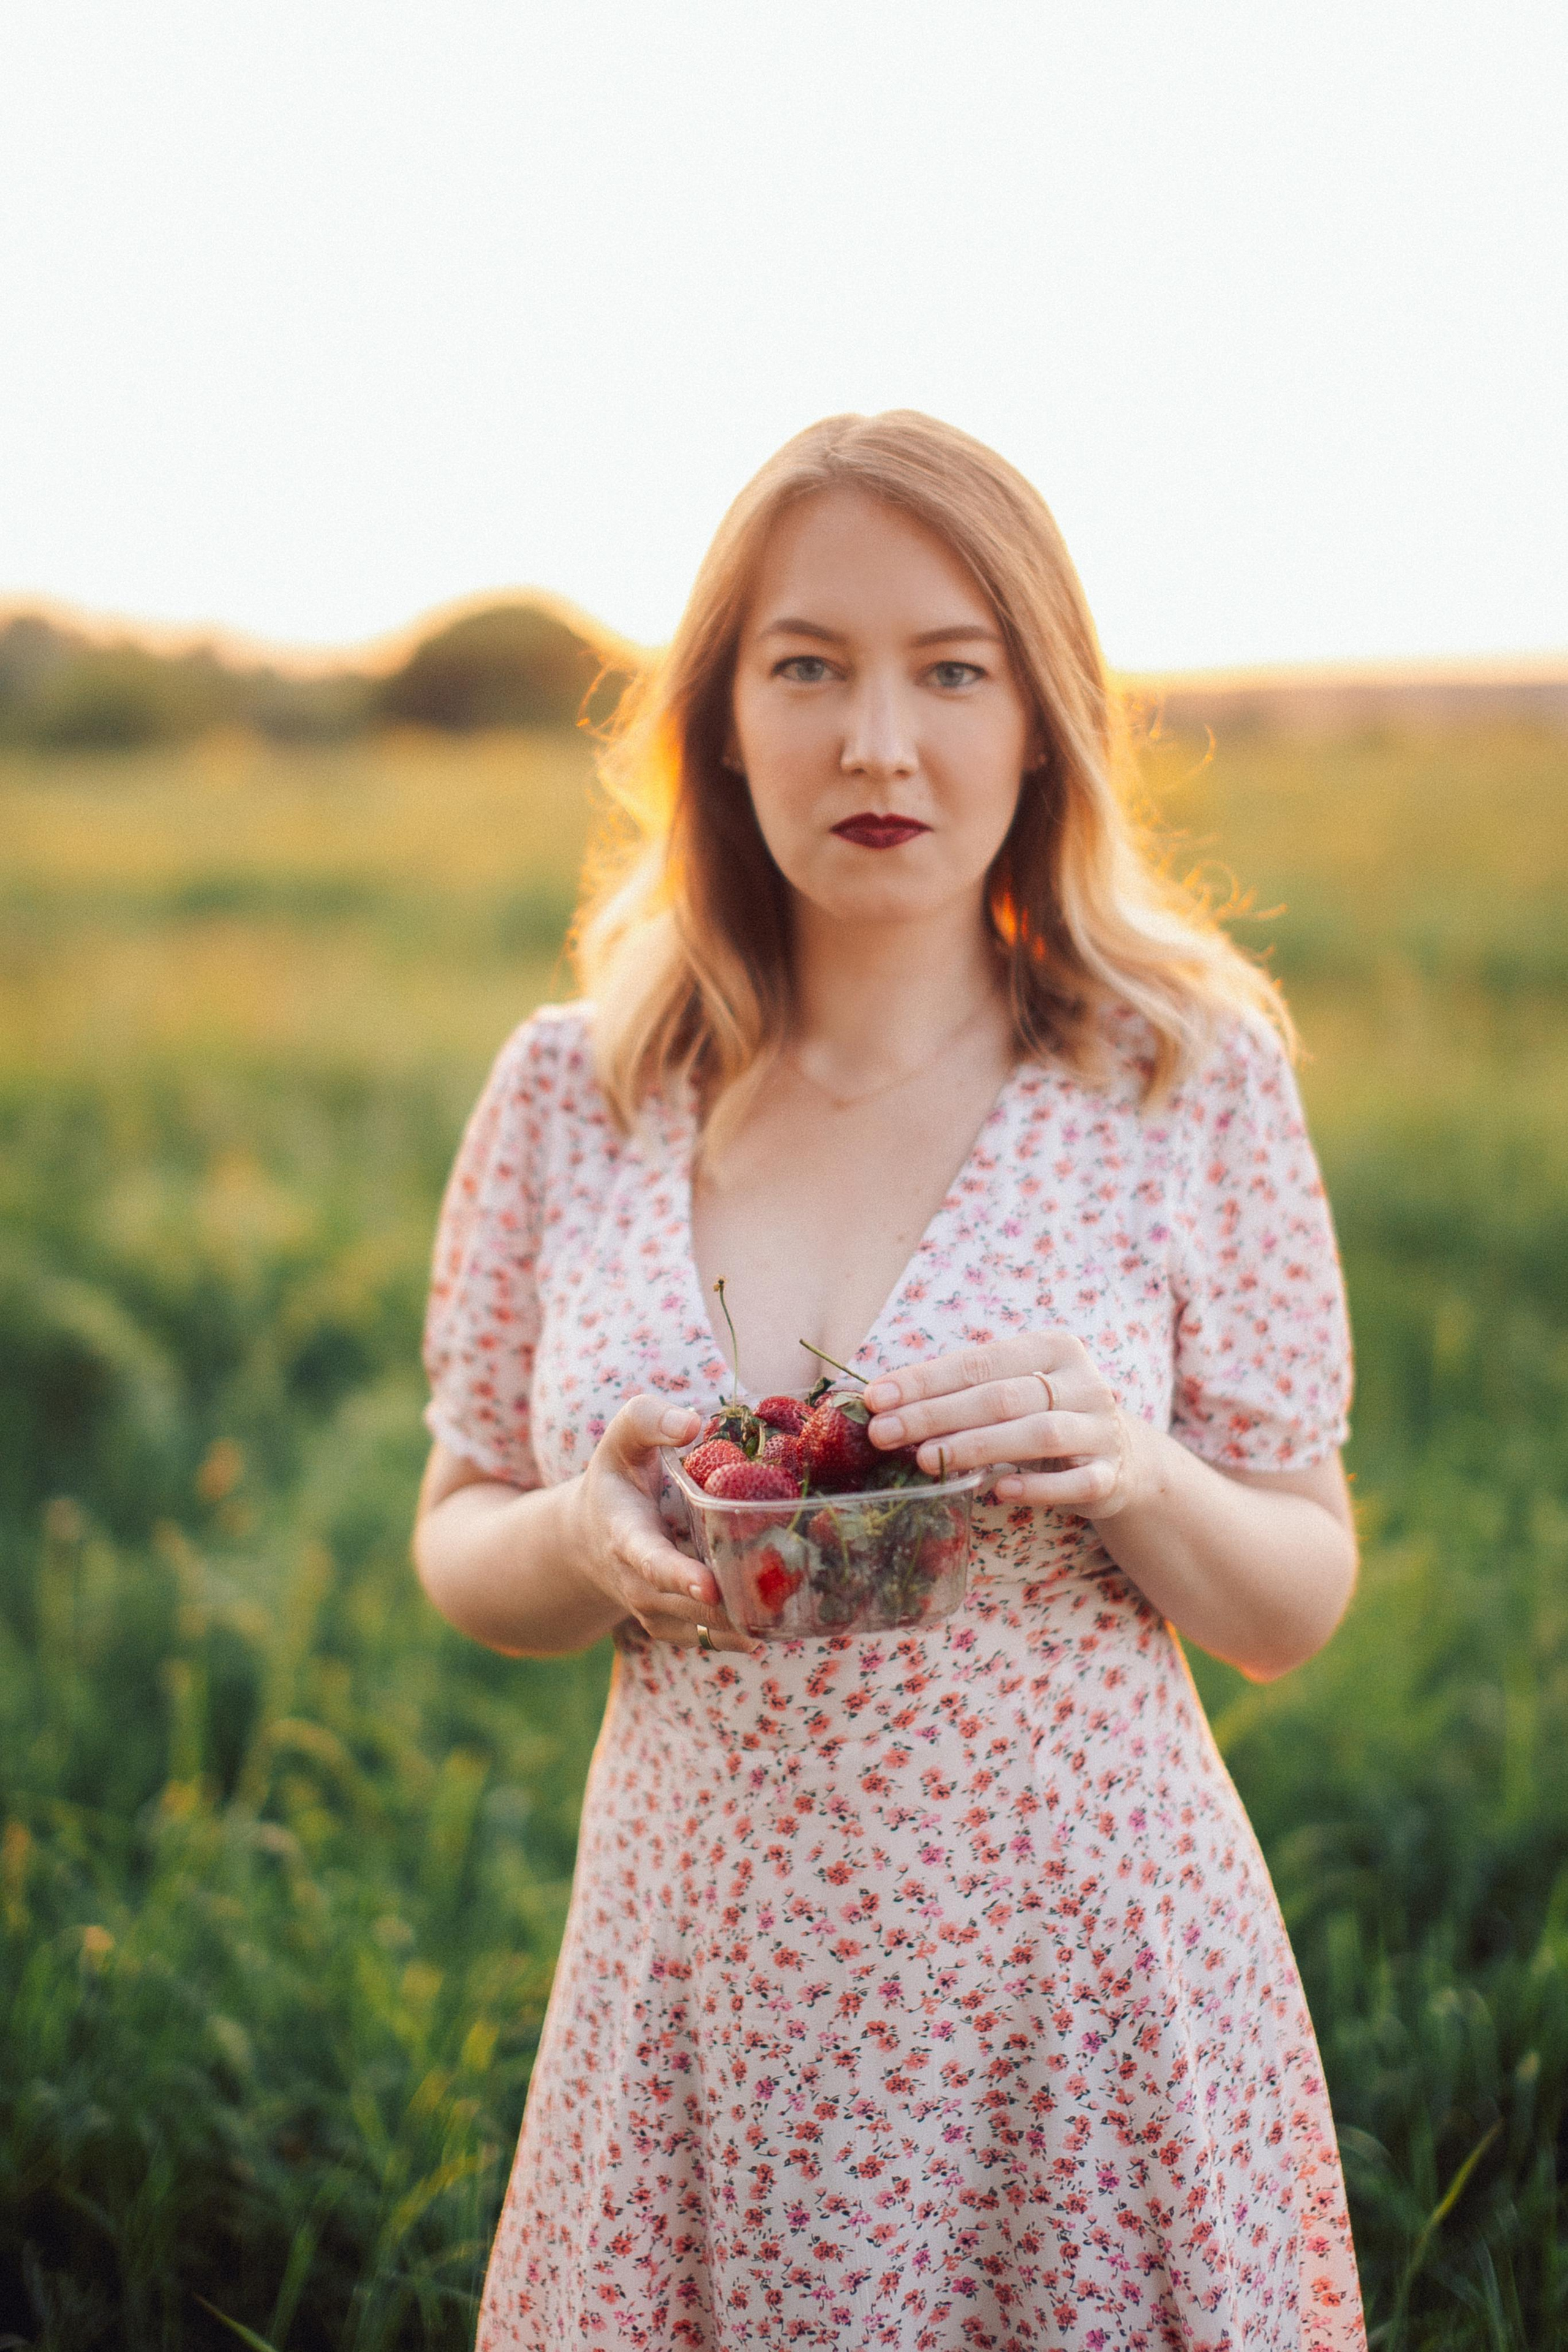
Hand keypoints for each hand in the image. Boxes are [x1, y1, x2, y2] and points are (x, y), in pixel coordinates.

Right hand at [569, 1397, 756, 1653]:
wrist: (590, 1537)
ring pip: (702, 1628)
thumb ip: (647, 1420)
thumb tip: (691, 1424)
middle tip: (780, 1596)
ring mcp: (655, 1610)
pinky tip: (780, 1619)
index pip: (649, 1560)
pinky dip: (743, 1633)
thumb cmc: (617, 1479)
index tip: (709, 1587)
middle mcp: (637, 1583)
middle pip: (685, 1603)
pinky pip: (710, 1639)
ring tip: (788, 1611)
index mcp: (626, 1535)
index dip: (678, 1575)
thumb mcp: (623, 1440)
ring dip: (743, 1623)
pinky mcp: (675, 1625)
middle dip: (727, 1606)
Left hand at [863, 1332, 1146, 1518]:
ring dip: (976, 1447)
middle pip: (1000, 1397)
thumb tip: (883, 1402)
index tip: (875, 1399)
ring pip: (1036, 1435)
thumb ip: (963, 1392)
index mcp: (1052, 1348)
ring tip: (925, 1460)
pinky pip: (1074, 1483)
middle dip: (935, 1415)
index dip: (924, 1381)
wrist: (1122, 1457)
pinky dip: (1036, 1488)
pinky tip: (999, 1492)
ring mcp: (1100, 1429)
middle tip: (884, 1434)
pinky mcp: (1110, 1475)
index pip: (978, 1361)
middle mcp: (1082, 1382)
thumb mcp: (1012, 1391)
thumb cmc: (1044, 1416)